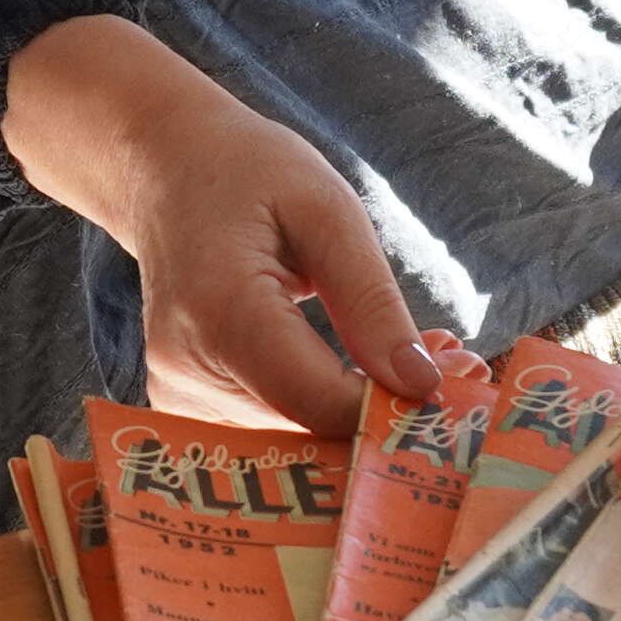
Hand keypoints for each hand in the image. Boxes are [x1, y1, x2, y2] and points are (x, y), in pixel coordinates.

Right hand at [2, 14, 442, 434]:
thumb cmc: (250, 177)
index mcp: (223, 311)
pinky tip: (358, 377)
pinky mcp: (183, 409)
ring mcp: (178, 395)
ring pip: (293, 446)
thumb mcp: (329, 213)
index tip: (455, 384)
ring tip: (407, 362)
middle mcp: (187, 369)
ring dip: (358, 420)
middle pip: (307, 435)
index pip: (318, 403)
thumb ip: (372, 303)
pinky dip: (321, 417)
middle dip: (384, 416)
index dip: (390, 411)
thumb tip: (420, 385)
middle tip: (453, 369)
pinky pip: (269, 436)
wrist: (165, 174)